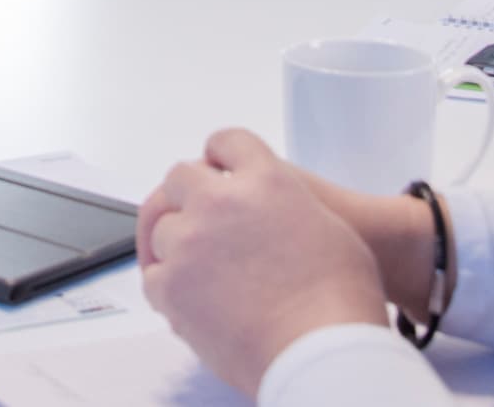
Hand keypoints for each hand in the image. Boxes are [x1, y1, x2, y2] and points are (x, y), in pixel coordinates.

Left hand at [138, 129, 386, 395]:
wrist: (321, 352)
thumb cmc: (340, 300)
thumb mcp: (328, 229)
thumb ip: (288, 207)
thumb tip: (272, 214)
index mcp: (266, 180)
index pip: (229, 142)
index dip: (221, 155)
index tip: (215, 166)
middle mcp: (221, 201)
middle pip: (180, 177)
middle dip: (187, 194)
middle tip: (196, 215)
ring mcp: (190, 241)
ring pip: (161, 227)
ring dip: (176, 242)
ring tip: (199, 267)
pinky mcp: (171, 285)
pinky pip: (153, 275)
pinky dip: (168, 284)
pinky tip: (189, 296)